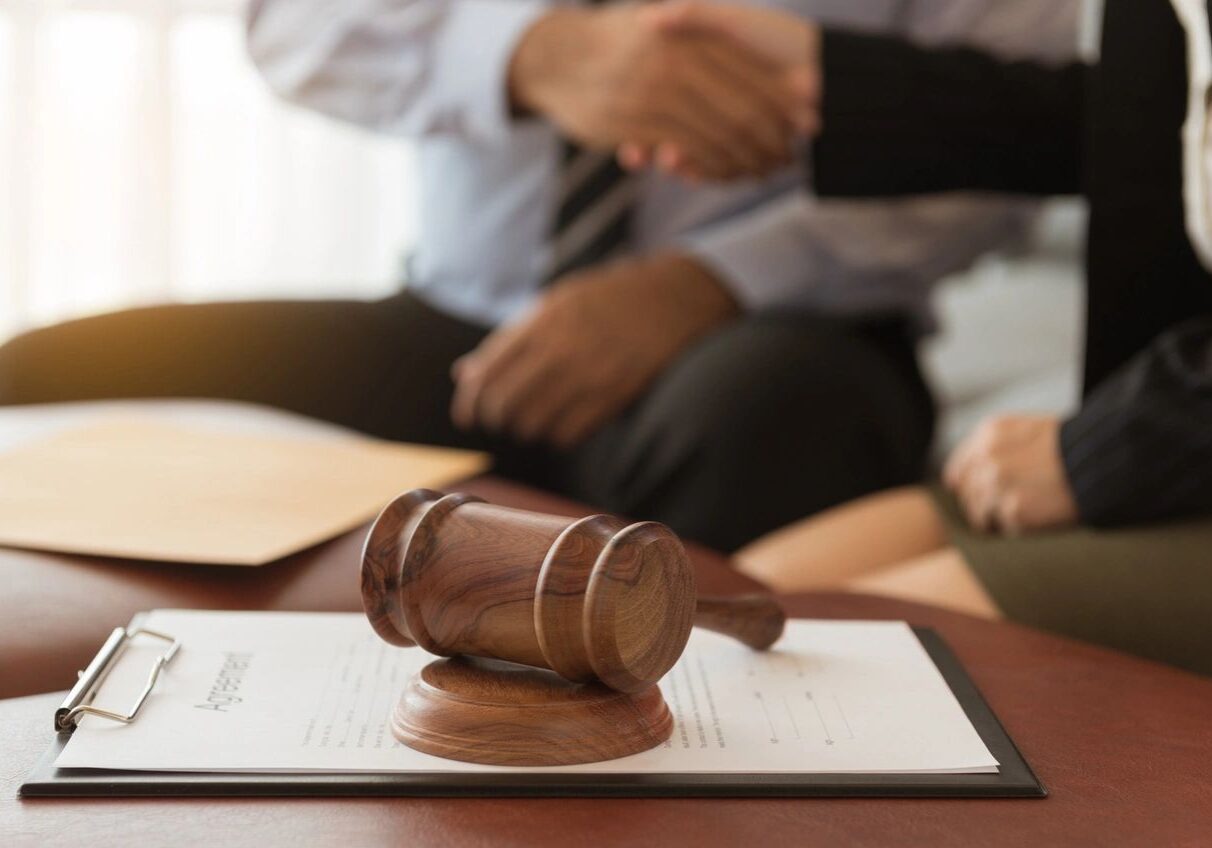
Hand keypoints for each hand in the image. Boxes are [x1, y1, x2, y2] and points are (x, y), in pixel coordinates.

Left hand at [450, 255, 738, 448]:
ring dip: (526, 429)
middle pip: (504, 404)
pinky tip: (562, 424)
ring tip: (533, 421)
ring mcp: (590, 374)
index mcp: (542, 320)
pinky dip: (557, 436)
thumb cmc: (608, 299)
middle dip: (496, 419)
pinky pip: (568, 435)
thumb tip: (464, 373)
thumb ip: (510, 338)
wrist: (673, 298)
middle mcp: (561, 348)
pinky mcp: (615, 396)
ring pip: (533, 424)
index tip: (468, 416)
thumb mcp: (555, 303)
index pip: (487, 373)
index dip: (469, 402)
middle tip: (502, 420)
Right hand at [509, 3, 815, 180]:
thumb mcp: (663, 18)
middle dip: (771, 139)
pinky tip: (720, 176)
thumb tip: (753, 41)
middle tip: (788, 159)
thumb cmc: (620, 41)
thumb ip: (703, 26)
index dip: (785, 103)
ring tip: (762, 172)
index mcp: (693, 32)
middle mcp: (677, 58)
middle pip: (742, 109)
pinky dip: (708, 168)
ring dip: (743, 161)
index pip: (753, 73)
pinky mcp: (636, 121)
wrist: (559, 57)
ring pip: (716, 135)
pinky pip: (685, 152)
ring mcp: (655, 91)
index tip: (810, 123)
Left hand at [943, 415, 1078, 533]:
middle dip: (983, 506)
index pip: (957, 472)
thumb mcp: (1026, 431)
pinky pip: (1003, 528)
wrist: (1104, 461)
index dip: (967, 489)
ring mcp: (998, 485)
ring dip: (998, 519)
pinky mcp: (1014, 511)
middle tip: (1011, 508)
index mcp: (988, 435)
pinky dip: (1018, 528)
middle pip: (967, 496)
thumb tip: (955, 480)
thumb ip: (991, 449)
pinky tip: (1039, 515)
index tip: (979, 498)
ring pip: (979, 515)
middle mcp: (987, 458)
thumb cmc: (1071, 448)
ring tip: (1027, 512)